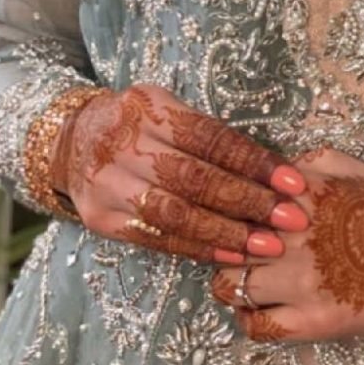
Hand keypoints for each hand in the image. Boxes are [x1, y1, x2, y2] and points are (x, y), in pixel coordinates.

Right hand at [49, 83, 310, 264]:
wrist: (70, 140)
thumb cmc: (138, 124)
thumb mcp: (165, 108)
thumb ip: (205, 133)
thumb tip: (270, 166)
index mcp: (151, 108)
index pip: (211, 138)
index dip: (255, 161)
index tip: (294, 182)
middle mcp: (127, 144)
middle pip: (195, 178)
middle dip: (249, 201)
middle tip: (290, 219)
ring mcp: (111, 184)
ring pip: (176, 213)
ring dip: (227, 233)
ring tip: (266, 246)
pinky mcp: (103, 218)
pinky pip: (157, 238)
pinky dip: (198, 248)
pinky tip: (230, 257)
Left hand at [210, 146, 363, 341]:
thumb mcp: (347, 166)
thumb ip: (302, 165)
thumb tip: (266, 173)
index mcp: (297, 193)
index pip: (230, 199)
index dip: (220, 208)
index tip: (224, 215)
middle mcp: (291, 235)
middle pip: (221, 242)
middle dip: (222, 245)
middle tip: (235, 251)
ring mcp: (301, 281)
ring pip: (228, 286)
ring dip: (232, 283)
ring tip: (248, 282)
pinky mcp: (314, 321)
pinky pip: (256, 325)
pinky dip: (250, 318)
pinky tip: (263, 309)